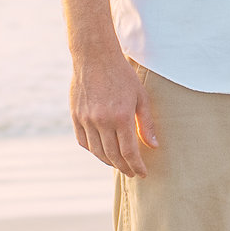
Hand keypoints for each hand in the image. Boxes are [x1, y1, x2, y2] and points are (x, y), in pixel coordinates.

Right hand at [72, 50, 157, 176]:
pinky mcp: (76, 116)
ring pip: (97, 152)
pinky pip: (83, 141)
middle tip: (132, 172)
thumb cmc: (122, 76)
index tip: (142, 173)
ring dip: (109, 162)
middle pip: (113, 156)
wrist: (95, 57)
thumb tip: (153, 146)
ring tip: (119, 164)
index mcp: (121, 117)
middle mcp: (102, 121)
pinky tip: (102, 151)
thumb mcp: (141, 97)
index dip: (137, 166)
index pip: (129, 152)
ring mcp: (86, 119)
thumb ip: (146, 124)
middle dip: (124, 168)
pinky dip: (93, 150)